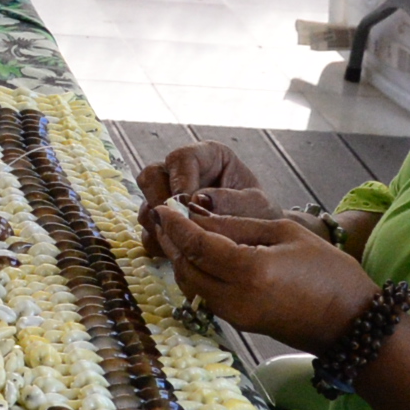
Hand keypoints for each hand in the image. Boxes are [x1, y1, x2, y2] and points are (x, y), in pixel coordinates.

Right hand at [135, 141, 282, 241]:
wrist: (262, 243)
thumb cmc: (262, 216)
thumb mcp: (257, 206)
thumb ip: (231, 201)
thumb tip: (197, 201)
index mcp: (207, 157)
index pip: (180, 158)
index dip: (180, 180)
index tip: (189, 205)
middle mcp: (182, 174)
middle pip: (151, 177)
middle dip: (162, 204)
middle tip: (180, 225)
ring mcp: (168, 199)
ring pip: (147, 206)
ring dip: (161, 226)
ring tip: (187, 241)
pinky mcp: (164, 224)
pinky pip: (149, 232)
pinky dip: (163, 244)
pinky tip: (184, 252)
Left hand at [149, 201, 379, 351]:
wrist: (349, 322)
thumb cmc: (328, 271)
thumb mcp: (285, 233)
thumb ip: (238, 224)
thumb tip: (199, 214)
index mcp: (250, 271)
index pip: (197, 245)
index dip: (176, 225)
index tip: (164, 207)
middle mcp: (236, 298)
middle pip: (186, 267)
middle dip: (172, 241)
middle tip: (165, 217)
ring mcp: (234, 315)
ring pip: (191, 284)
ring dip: (181, 258)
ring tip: (179, 232)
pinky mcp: (237, 323)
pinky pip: (205, 295)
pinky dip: (196, 273)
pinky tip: (200, 254)